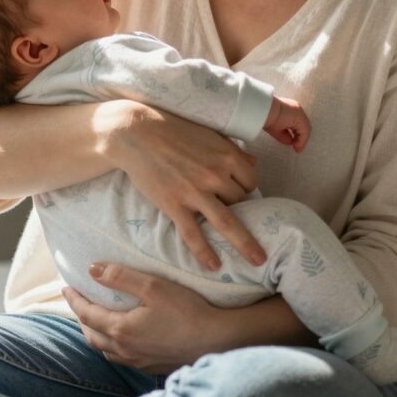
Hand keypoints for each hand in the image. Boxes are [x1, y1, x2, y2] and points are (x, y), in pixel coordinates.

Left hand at [62, 264, 222, 373]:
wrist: (214, 340)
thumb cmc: (186, 310)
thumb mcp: (153, 286)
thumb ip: (121, 277)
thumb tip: (92, 270)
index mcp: (121, 329)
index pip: (87, 314)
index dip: (75, 300)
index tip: (66, 288)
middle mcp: (124, 349)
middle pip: (92, 335)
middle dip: (81, 319)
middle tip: (79, 303)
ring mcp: (138, 361)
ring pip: (106, 350)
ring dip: (96, 335)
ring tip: (97, 321)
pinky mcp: (152, 366)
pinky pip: (122, 358)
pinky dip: (113, 347)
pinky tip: (124, 340)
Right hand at [103, 100, 265, 269]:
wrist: (137, 133)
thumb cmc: (174, 130)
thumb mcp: (209, 134)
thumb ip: (232, 150)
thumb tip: (253, 163)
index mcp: (227, 155)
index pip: (251, 181)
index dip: (248, 189)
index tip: (241, 195)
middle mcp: (215, 175)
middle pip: (241, 202)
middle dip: (245, 213)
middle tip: (255, 231)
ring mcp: (195, 192)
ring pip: (227, 223)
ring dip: (245, 244)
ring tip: (258, 261)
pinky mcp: (174, 204)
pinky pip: (193, 234)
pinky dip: (205, 252)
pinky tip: (215, 266)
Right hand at [264, 97, 309, 152]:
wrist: (262, 109)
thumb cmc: (265, 117)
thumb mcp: (276, 129)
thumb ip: (285, 135)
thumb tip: (291, 142)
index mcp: (289, 109)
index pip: (296, 123)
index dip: (296, 134)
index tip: (293, 142)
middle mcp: (296, 108)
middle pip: (303, 126)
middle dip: (300, 138)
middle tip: (297, 148)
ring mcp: (298, 111)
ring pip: (305, 128)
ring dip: (302, 140)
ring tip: (298, 148)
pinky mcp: (299, 116)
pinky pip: (305, 130)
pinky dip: (302, 140)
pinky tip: (297, 146)